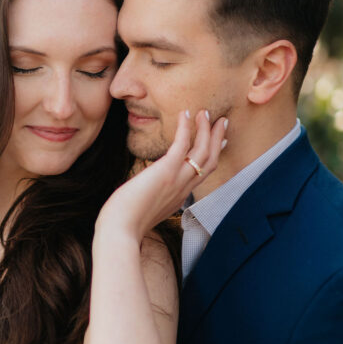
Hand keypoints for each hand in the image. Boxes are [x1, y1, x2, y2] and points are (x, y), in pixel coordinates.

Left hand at [97, 110, 226, 241]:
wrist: (120, 230)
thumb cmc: (124, 223)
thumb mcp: (144, 210)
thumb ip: (148, 200)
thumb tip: (137, 197)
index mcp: (179, 198)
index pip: (202, 174)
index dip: (212, 156)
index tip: (219, 143)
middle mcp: (183, 189)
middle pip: (210, 161)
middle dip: (217, 140)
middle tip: (221, 121)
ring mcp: (177, 181)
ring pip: (203, 152)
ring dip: (206, 130)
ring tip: (205, 113)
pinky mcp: (166, 172)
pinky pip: (182, 144)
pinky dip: (186, 127)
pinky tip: (186, 113)